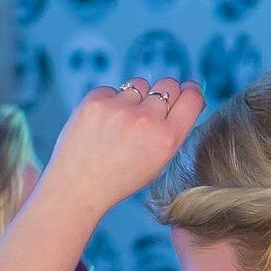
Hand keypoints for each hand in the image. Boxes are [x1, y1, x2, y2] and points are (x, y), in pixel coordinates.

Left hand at [42, 76, 204, 219]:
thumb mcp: (157, 163)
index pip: (192, 98)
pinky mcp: (96, 100)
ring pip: (140, 84)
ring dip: (135, 97)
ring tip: (122, 123)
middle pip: (168, 84)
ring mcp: (120, 108)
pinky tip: (102, 124)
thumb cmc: (119, 178)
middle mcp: (146, 120)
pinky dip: (110, 102)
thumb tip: (190, 96)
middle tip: (150, 110)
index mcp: (167, 139)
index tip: (187, 92)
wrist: (78, 187)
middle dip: (164, 93)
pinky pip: (113, 90)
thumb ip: (172, 132)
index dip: (191, 92)